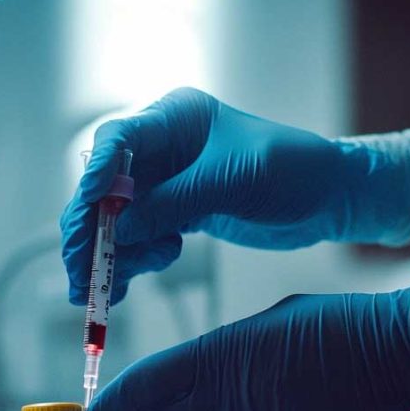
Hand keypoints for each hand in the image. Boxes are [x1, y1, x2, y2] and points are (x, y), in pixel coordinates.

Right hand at [60, 87, 409, 304]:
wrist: (330, 199)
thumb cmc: (293, 170)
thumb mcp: (232, 182)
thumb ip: (176, 202)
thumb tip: (118, 228)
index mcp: (177, 118)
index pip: (119, 140)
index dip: (96, 174)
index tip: (87, 209)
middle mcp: (164, 148)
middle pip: (107, 186)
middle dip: (90, 229)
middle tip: (79, 267)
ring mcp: (167, 182)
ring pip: (118, 219)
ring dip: (105, 256)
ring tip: (98, 292)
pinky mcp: (177, 213)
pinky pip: (140, 240)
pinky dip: (128, 264)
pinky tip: (122, 288)